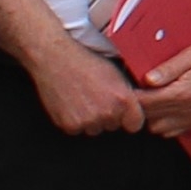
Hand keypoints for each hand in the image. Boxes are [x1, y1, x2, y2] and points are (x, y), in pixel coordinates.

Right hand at [29, 43, 152, 137]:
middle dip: (107, 116)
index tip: (122, 113)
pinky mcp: (70, 126)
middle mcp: (108, 113)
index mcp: (123, 99)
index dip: (128, 118)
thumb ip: (128, 95)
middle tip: (95, 98)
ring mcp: (88, 121)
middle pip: (112, 126)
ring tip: (82, 98)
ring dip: (90, 120)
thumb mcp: (116, 74)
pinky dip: (74, 120)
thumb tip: (135, 108)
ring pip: (94, 129)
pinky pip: (77, 130)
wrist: (55, 59)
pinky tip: (71, 103)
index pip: (135, 124)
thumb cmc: (85, 62)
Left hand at [125, 27, 190, 148]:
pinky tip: (163, 108)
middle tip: (133, 93)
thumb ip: (168, 68)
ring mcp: (190, 119)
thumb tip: (147, 79)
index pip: (146, 102)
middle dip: (138, 107)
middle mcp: (186, 110)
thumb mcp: (190, 55)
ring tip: (149, 100)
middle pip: (148, 116)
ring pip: (156, 128)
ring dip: (150, 116)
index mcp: (182, 93)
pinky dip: (162, 123)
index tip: (124, 88)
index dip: (131, 97)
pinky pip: (169, 132)